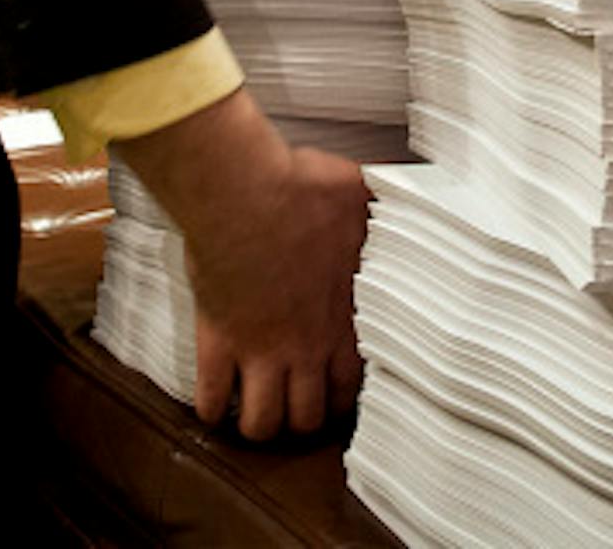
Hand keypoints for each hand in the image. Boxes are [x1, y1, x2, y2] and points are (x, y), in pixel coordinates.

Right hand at [111, 90, 370, 438]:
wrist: (243, 191)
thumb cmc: (301, 189)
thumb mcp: (361, 197)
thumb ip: (381, 212)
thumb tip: (400, 200)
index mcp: (343, 320)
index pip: (350, 388)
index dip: (341, 398)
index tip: (332, 391)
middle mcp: (305, 347)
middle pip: (307, 418)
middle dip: (301, 419)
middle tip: (293, 408)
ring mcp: (259, 349)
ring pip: (262, 423)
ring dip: (259, 424)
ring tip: (255, 412)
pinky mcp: (217, 340)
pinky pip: (212, 397)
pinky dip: (211, 409)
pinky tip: (213, 405)